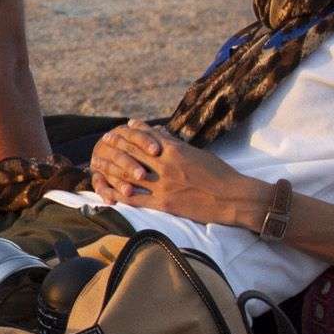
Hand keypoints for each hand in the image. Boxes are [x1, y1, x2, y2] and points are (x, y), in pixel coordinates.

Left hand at [90, 122, 259, 224]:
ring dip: (112, 169)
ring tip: (100, 165)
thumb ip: (172, 142)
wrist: (234, 198)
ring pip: (128, 175)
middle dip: (114, 148)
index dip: (126, 135)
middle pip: (131, 154)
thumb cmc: (219, 173)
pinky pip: (135, 198)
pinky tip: (109, 191)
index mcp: (174, 150)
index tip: (116, 132)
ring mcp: (163, 185)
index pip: (143, 139)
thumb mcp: (195, 152)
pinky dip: (119, 194)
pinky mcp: (164, 204)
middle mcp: (165, 166)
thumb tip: (154, 129)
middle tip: (102, 144)